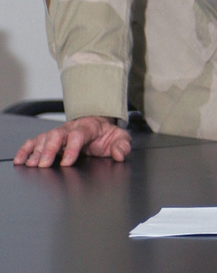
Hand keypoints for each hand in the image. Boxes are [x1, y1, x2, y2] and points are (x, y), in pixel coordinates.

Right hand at [13, 116, 130, 167]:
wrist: (98, 125)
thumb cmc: (106, 134)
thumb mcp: (120, 138)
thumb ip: (122, 146)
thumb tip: (119, 155)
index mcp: (88, 127)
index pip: (78, 135)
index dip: (72, 148)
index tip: (67, 163)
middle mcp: (71, 128)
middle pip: (57, 135)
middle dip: (49, 150)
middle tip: (44, 164)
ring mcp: (59, 132)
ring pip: (44, 138)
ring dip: (37, 152)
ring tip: (31, 164)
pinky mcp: (50, 138)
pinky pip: (35, 141)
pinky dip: (26, 149)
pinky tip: (21, 159)